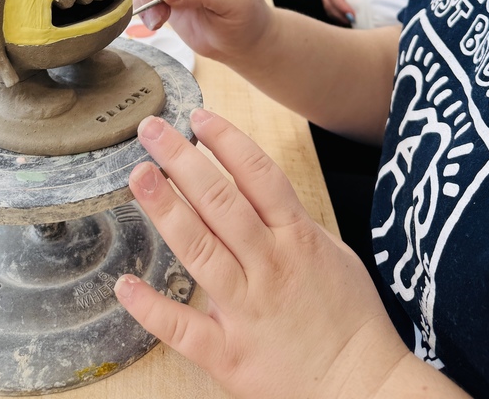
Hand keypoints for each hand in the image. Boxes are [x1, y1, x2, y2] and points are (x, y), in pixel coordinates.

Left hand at [114, 110, 408, 398]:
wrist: (363, 387)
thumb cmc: (351, 319)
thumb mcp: (332, 253)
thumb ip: (290, 222)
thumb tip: (257, 190)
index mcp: (297, 238)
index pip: (257, 175)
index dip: (226, 141)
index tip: (198, 117)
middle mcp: (269, 266)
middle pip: (221, 201)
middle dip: (183, 160)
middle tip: (152, 129)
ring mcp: (247, 310)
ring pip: (200, 249)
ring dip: (166, 209)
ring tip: (140, 175)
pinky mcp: (229, 354)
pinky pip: (184, 328)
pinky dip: (151, 307)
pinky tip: (125, 283)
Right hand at [321, 0, 376, 23]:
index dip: (341, 6)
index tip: (353, 15)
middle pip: (327, 2)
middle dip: (339, 14)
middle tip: (353, 22)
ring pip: (327, 5)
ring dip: (337, 15)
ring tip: (351, 22)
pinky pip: (330, 4)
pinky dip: (336, 13)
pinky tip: (347, 18)